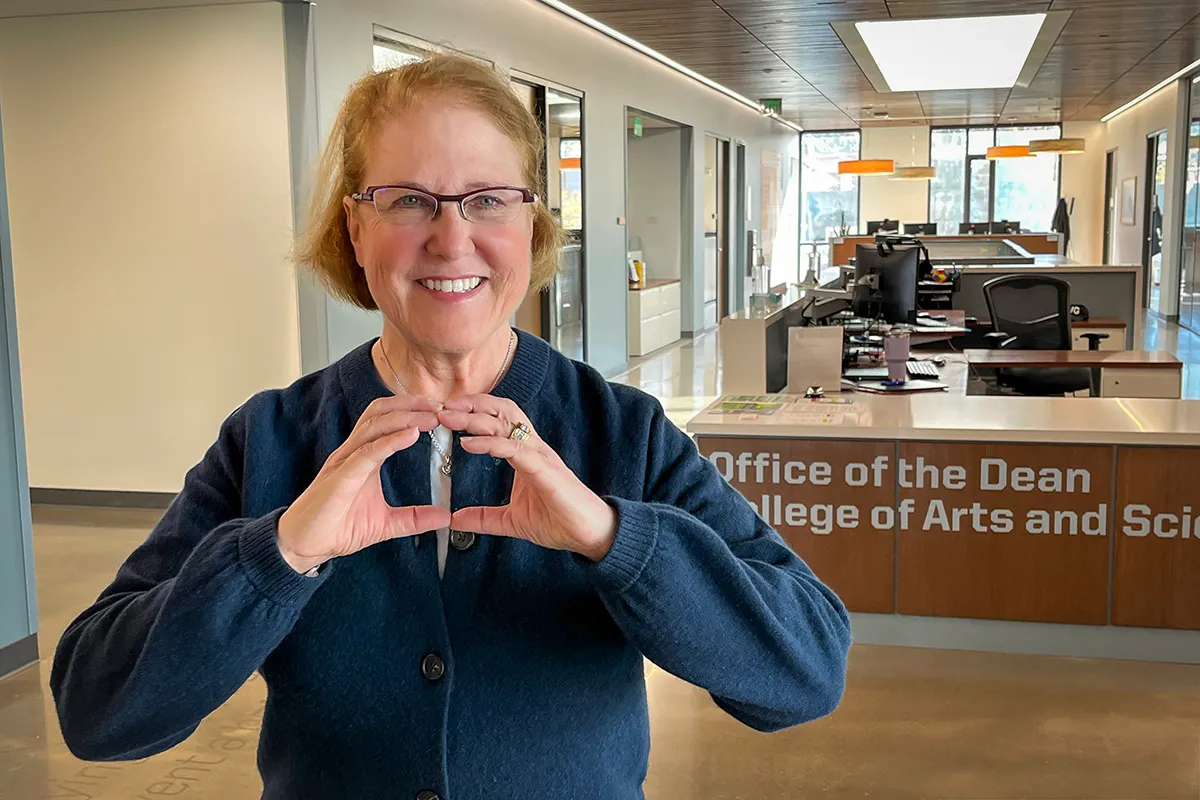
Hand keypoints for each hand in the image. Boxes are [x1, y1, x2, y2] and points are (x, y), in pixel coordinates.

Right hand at [277, 396, 450, 573]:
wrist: (305, 546)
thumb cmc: (336, 528)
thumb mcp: (385, 523)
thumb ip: (415, 518)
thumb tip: (445, 517)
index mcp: (364, 457)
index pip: (388, 420)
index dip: (413, 410)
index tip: (441, 411)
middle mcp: (353, 453)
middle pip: (381, 413)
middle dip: (412, 405)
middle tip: (442, 407)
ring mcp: (344, 462)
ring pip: (374, 426)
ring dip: (405, 417)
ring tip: (432, 417)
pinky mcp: (340, 477)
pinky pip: (366, 452)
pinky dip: (390, 441)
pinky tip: (411, 435)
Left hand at [438, 396, 616, 560]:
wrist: (590, 534)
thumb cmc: (559, 521)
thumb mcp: (511, 521)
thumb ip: (484, 518)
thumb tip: (456, 520)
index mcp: (526, 454)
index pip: (499, 420)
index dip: (473, 411)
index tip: (446, 413)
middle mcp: (533, 449)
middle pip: (501, 412)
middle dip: (470, 405)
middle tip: (441, 407)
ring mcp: (540, 457)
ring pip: (505, 424)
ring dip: (474, 418)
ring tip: (450, 417)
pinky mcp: (544, 471)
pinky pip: (515, 449)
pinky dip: (490, 443)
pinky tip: (469, 443)